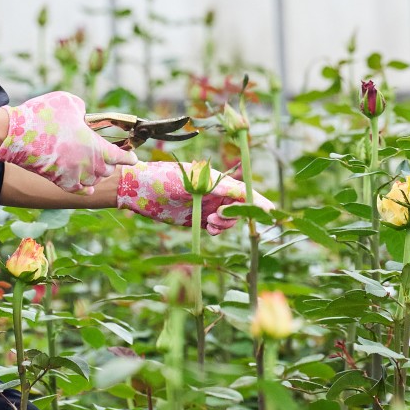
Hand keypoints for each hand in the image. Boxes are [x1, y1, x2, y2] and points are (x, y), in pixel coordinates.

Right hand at [0, 90, 135, 192]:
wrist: (17, 135)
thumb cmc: (45, 115)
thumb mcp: (70, 102)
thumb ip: (83, 110)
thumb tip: (84, 116)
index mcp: (97, 147)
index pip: (122, 157)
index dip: (129, 157)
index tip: (133, 157)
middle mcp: (89, 165)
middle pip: (108, 170)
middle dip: (109, 162)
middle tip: (105, 154)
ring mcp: (74, 176)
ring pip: (94, 180)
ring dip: (96, 173)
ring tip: (94, 165)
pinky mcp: (59, 181)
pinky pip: (79, 190)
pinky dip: (85, 187)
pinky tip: (88, 186)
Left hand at [116, 162, 272, 233]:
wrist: (138, 189)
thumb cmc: (163, 178)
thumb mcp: (190, 182)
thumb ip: (214, 187)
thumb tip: (239, 192)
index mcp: (215, 179)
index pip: (243, 190)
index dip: (257, 201)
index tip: (271, 212)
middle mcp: (214, 192)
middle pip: (239, 207)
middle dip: (235, 214)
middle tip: (217, 217)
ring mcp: (207, 205)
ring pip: (229, 219)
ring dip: (225, 223)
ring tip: (210, 223)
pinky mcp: (197, 218)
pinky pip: (216, 227)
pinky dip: (217, 230)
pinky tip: (209, 229)